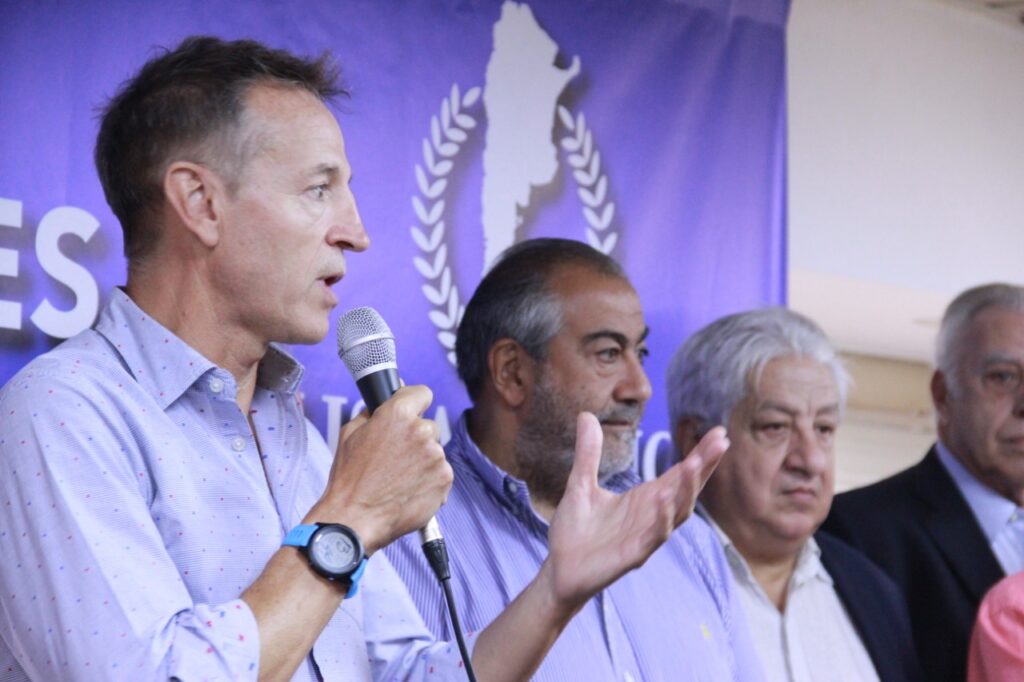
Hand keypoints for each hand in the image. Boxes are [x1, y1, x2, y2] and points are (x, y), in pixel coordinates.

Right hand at [312, 385, 452, 553]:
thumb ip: (372, 412)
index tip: (412, 411)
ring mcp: (436, 456)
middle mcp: (421, 431)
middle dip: (416, 438)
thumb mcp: (350, 434)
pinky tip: (409, 491)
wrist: (355, 519)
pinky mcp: (445, 479)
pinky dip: (429, 481)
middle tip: (396, 457)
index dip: (415, 402)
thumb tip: (385, 400)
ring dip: (423, 461)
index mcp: (397, 414)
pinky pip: (440, 473)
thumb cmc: (349, 479)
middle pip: (428, 426)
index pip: (422, 393)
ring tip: (399, 479)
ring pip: (434, 452)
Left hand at [544, 412, 727, 607]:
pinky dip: (661, 519)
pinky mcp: (633, 555)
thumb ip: (588, 452)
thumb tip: (586, 414)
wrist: (558, 569)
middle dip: (703, 466)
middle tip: (720, 441)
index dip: (700, 455)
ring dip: (686, 490)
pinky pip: (653, 537)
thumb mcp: (580, 483)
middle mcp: (652, 516)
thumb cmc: (575, 531)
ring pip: (676, 513)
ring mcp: (645, 536)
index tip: (719, 432)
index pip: (679, 473)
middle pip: (686, 489)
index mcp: (645, 499)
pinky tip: (664, 499)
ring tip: (693, 465)